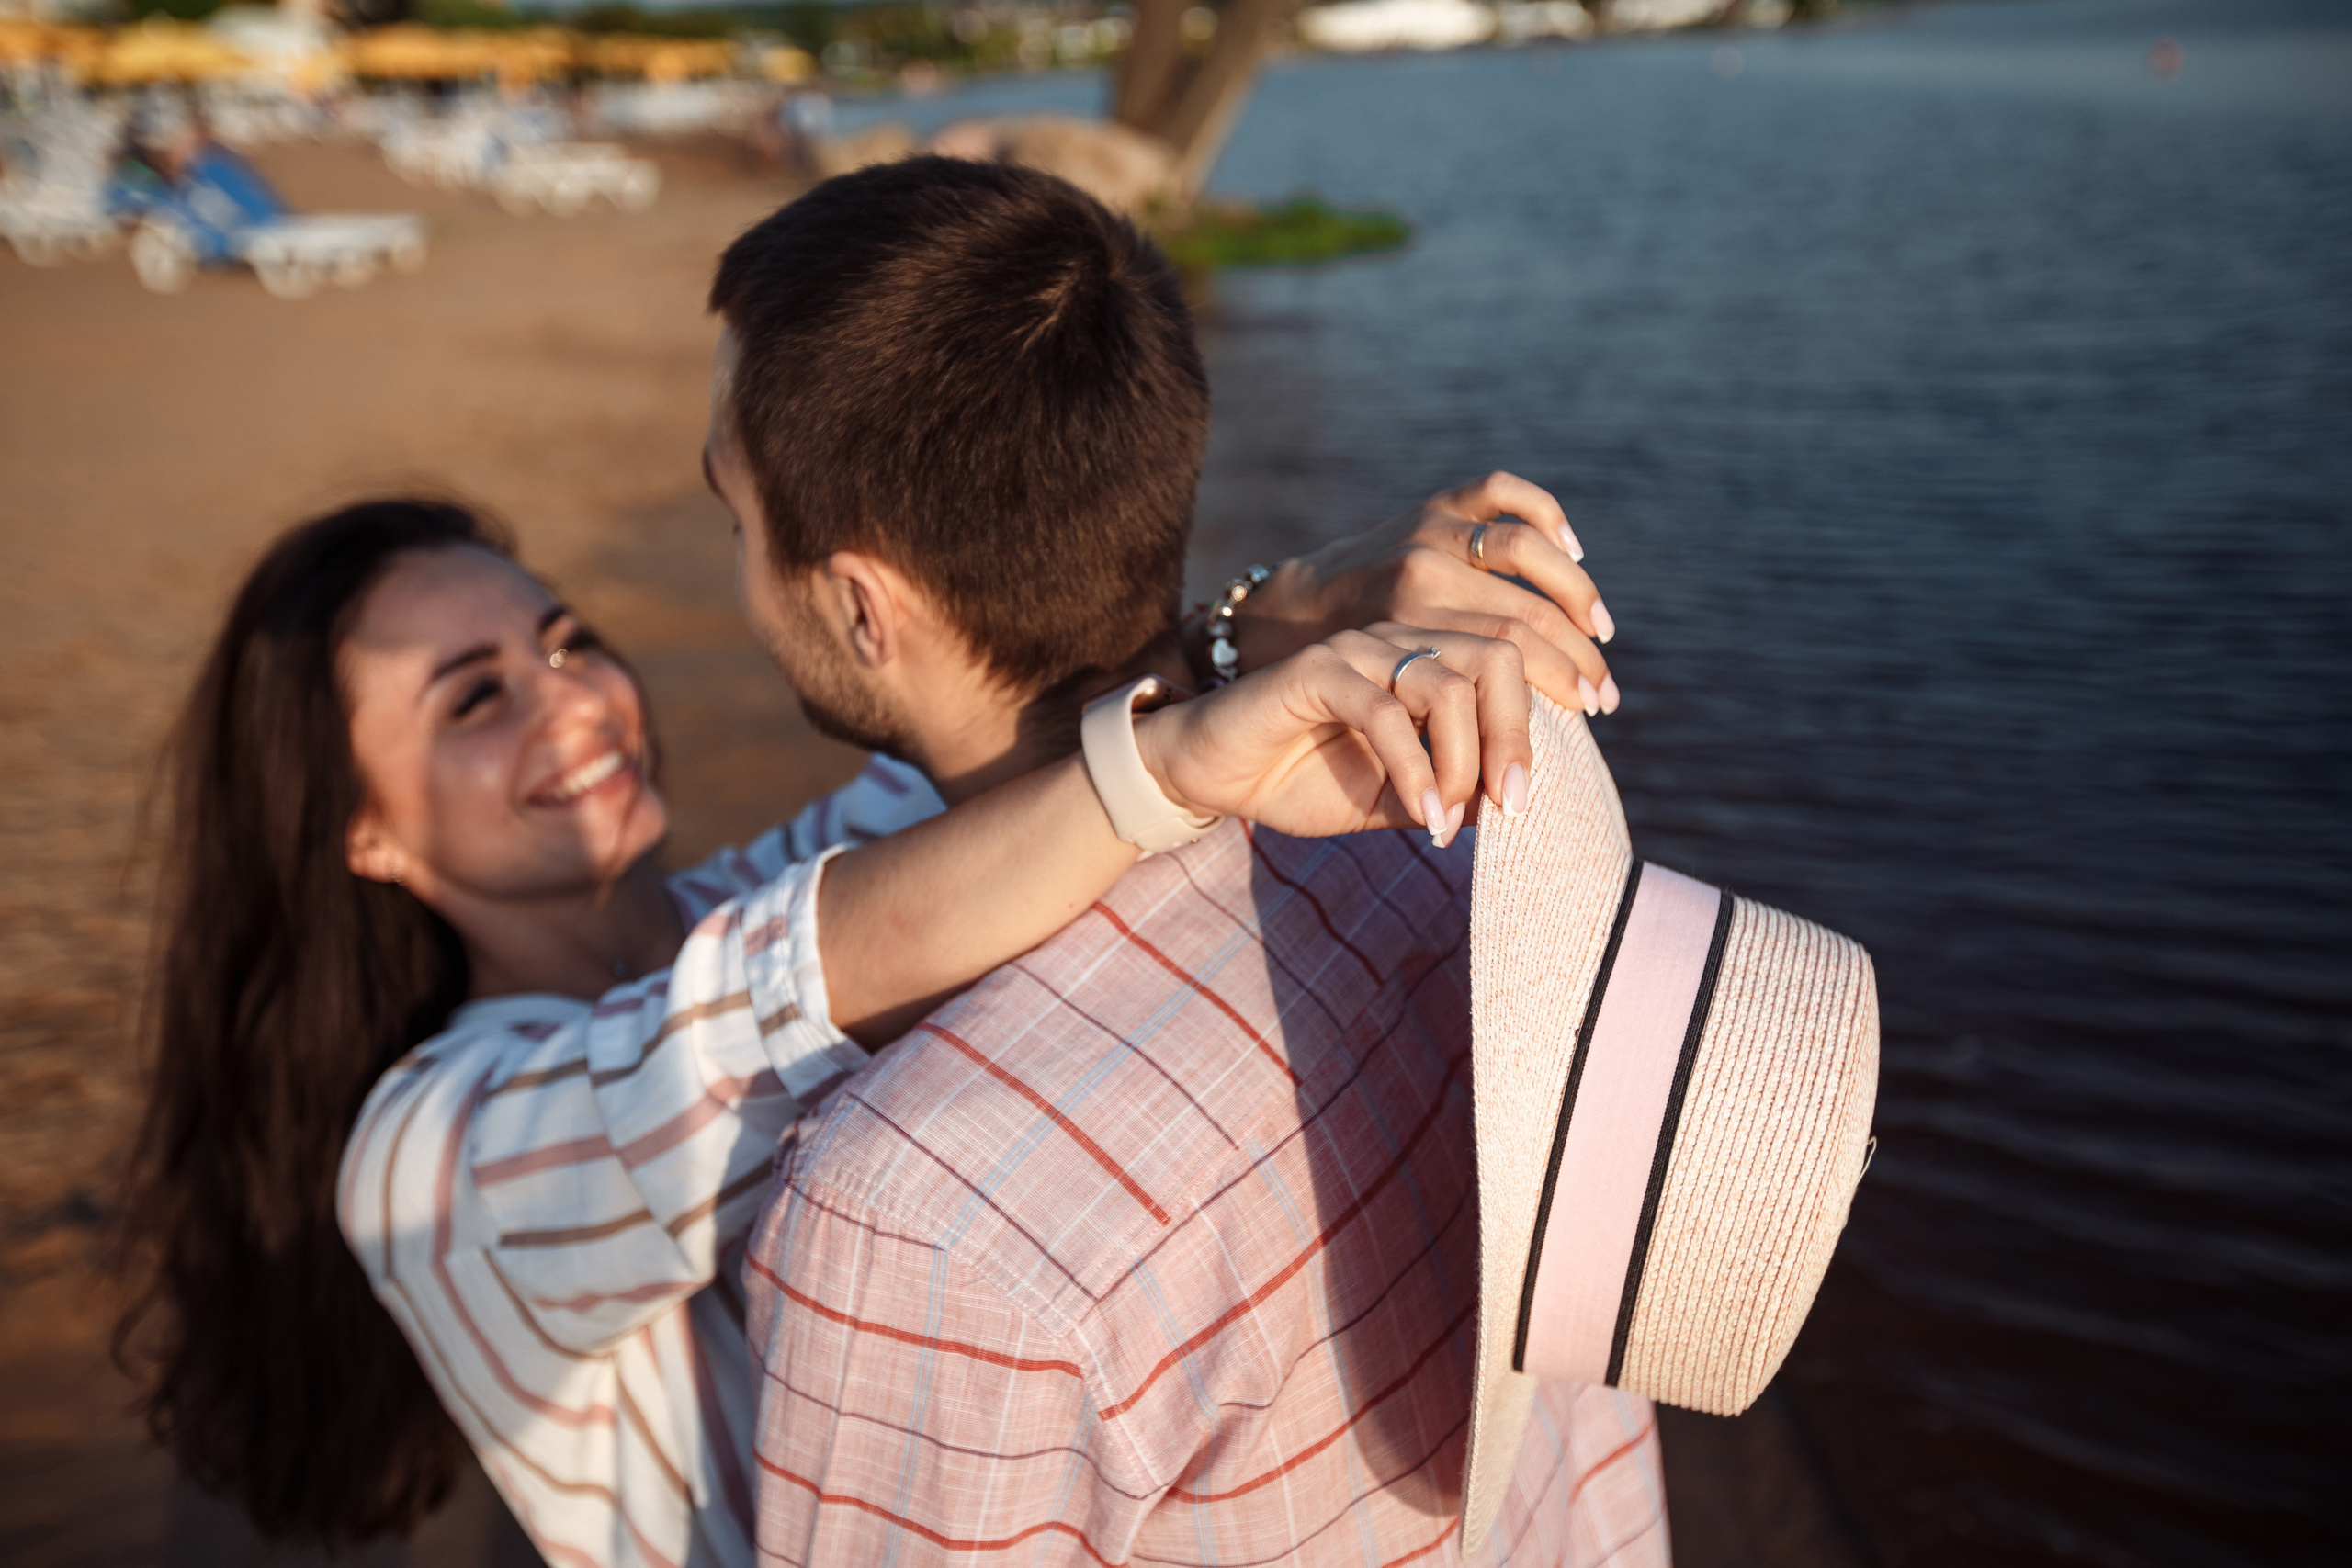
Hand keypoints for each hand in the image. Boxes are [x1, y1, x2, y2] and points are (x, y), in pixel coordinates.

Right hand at [1134, 624, 1532, 847]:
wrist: (1207, 775)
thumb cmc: (1297, 780)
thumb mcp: (1391, 797)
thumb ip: (1449, 791)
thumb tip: (1515, 804)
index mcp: (1423, 658)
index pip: (1506, 664)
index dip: (1533, 724)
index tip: (1528, 797)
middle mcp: (1396, 640)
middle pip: (1496, 657)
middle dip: (1515, 734)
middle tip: (1513, 803)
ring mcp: (1356, 650)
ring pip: (1446, 685)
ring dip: (1463, 762)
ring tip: (1448, 822)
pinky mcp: (1314, 670)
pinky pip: (1385, 712)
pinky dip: (1415, 769)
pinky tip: (1424, 816)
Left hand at [1221, 472, 1620, 717]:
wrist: (1271, 623)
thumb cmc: (1323, 687)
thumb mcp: (1368, 722)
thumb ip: (1432, 753)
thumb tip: (1504, 800)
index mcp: (1400, 630)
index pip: (1503, 667)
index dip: (1552, 696)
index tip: (1585, 723)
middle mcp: (1417, 573)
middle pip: (1522, 617)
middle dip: (1574, 664)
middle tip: (1602, 699)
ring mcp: (1425, 531)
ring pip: (1525, 553)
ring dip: (1575, 594)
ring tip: (1601, 635)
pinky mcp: (1430, 505)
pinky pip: (1498, 493)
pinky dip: (1543, 512)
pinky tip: (1571, 548)